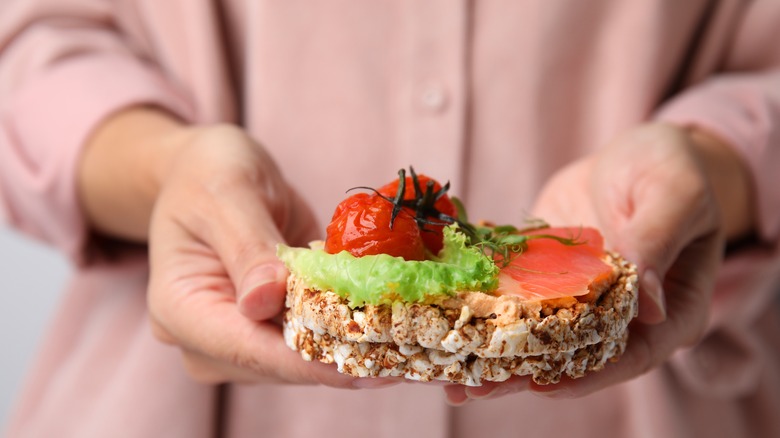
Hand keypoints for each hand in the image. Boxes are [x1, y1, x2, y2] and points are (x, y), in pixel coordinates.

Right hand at [80, 108, 392, 387]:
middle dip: (344, 356)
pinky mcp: (276, 325)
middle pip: (281, 363)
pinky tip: (401, 318)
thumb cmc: (206, 173)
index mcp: (180, 310)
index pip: (247, 349)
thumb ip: (246, 246)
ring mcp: (244, 337)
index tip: (368, 361)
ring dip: (359, 345)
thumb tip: (264, 302)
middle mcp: (209, 338)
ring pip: (306, 356)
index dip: (309, 361)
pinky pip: (317, 334)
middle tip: (415, 347)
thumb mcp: (226, 194)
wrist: (209, 171)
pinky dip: (355, 325)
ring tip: (419, 334)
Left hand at [445, 122, 754, 403]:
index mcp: (670, 309)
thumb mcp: (673, 194)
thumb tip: (650, 304)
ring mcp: (580, 298)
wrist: (635, 152)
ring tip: (448, 374)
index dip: (590, 374)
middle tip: (475, 388)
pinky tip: (446, 320)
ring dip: (495, 353)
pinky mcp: (547, 277)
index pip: (632, 355)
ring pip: (540, 335)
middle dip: (524, 374)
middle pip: (576, 356)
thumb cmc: (672, 167)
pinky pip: (517, 298)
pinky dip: (485, 311)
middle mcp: (623, 315)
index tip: (545, 385)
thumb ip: (658, 240)